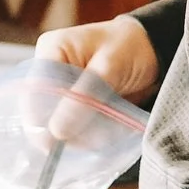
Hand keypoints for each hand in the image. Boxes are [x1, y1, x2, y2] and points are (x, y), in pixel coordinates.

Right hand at [35, 14, 159, 140]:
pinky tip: (104, 132)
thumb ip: (83, 98)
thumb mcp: (108, 68)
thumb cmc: (130, 47)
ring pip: (57, 122)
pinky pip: (74, 125)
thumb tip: (56, 132)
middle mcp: (51, 70)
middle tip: (87, 138)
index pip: (34, 90)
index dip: (40, 117)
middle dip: (63, 128)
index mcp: (52, 50)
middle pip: (42, 109)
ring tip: (104, 132)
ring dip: (78, 133)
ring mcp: (63, 89)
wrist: (153, 50)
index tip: (55, 141)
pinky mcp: (77, 104)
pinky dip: (87, 133)